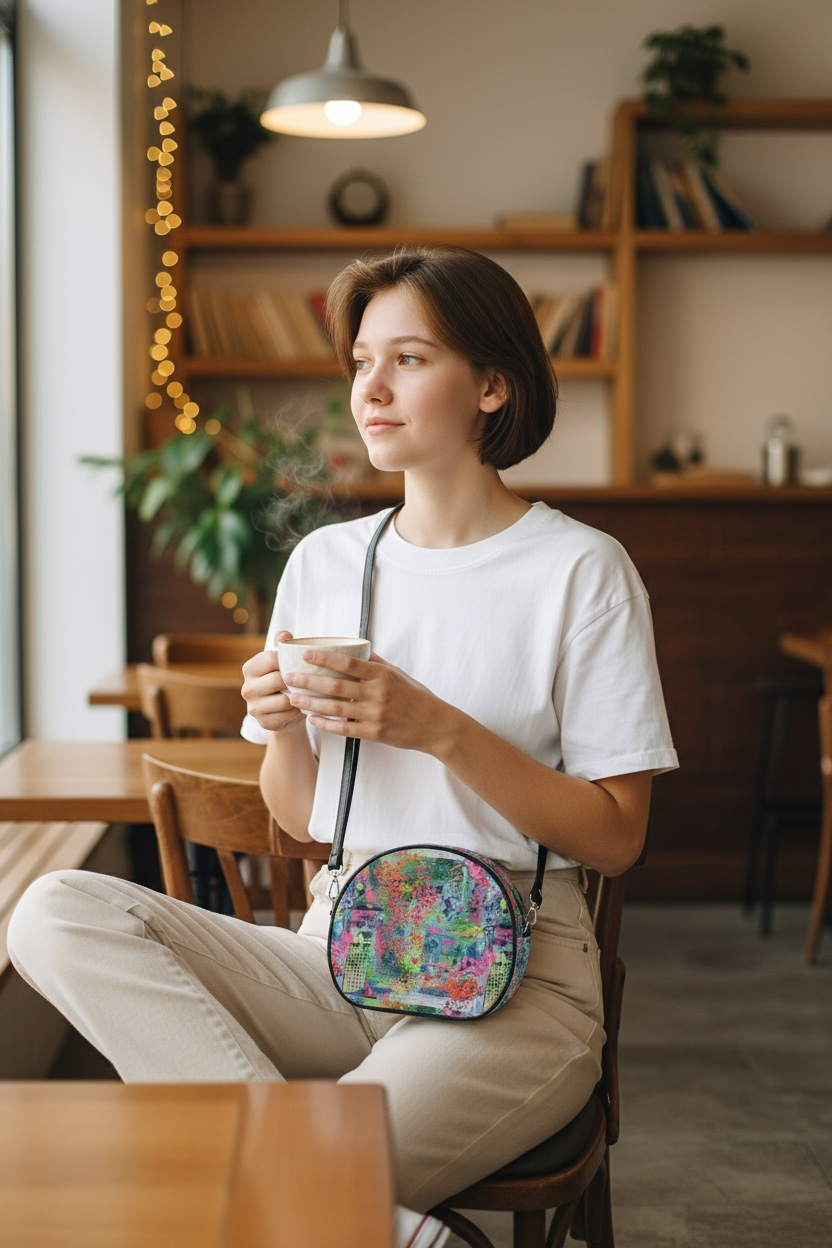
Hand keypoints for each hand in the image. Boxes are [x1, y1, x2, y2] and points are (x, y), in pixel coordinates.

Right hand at [241, 631, 305, 733]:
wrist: (287, 710)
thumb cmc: (286, 680)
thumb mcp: (284, 661)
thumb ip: (283, 646)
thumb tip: (285, 634)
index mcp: (250, 668)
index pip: (271, 658)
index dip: (289, 659)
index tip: (302, 661)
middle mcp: (247, 688)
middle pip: (277, 679)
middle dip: (295, 680)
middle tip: (308, 679)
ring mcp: (253, 707)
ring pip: (284, 700)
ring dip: (298, 697)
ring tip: (306, 693)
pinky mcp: (264, 722)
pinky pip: (287, 715)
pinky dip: (297, 711)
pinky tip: (300, 707)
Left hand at [285, 648, 448, 752]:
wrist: (434, 725)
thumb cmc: (415, 696)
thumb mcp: (397, 674)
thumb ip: (376, 663)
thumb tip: (356, 647)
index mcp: (382, 675)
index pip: (348, 663)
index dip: (325, 657)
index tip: (305, 654)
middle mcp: (377, 693)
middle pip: (336, 685)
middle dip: (309, 680)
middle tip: (289, 676)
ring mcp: (375, 714)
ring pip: (336, 708)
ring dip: (312, 703)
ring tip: (293, 698)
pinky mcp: (374, 733)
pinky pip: (345, 729)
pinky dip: (326, 724)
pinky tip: (312, 720)